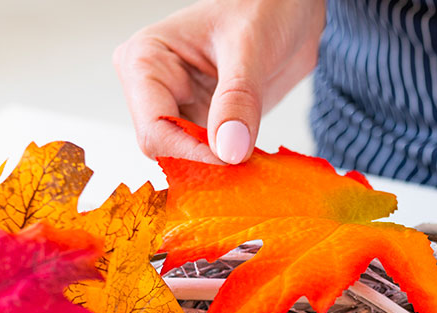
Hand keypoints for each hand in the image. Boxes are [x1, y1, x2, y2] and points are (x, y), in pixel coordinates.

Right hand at [114, 0, 323, 162]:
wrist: (290, 9)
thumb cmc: (264, 7)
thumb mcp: (251, 48)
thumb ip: (239, 99)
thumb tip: (229, 151)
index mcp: (146, 60)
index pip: (155, 128)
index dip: (190, 153)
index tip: (232, 163)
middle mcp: (154, 88)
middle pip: (165, 149)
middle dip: (203, 165)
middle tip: (245, 172)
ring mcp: (178, 107)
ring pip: (186, 159)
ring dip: (218, 170)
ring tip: (252, 170)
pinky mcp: (203, 122)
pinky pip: (209, 158)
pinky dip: (230, 165)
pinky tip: (254, 165)